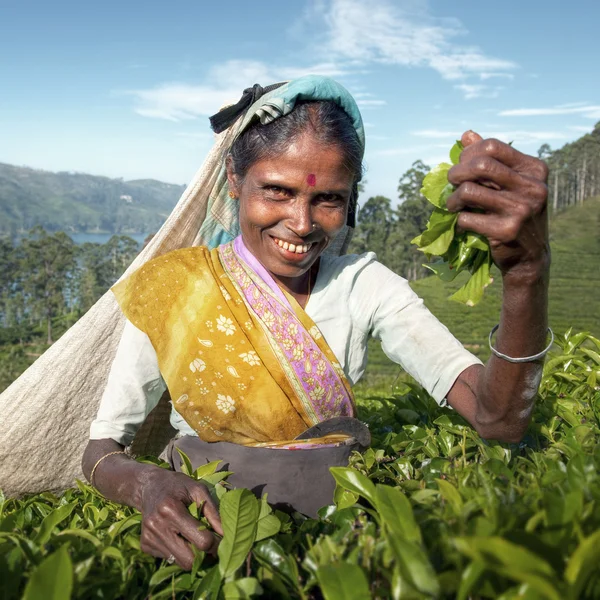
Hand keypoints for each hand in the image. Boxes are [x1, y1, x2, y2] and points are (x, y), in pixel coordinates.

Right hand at [138, 468, 222, 569]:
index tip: (222, 540)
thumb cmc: (177, 485)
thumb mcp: (198, 490)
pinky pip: (169, 558)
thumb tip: (226, 533)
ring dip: (192, 555)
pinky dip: (179, 551)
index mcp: (171, 510)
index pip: (200, 541)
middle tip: (211, 546)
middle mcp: (157, 527)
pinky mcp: (145, 545)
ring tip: (195, 539)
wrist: (148, 486)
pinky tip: (178, 536)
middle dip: (204, 556)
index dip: (216, 544)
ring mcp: (149, 538)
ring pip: (179, 562)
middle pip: (189, 560)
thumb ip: (213, 511)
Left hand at [446, 131, 549, 281]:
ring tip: (453, 206)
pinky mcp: (506, 231)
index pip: (493, 146)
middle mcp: (532, 187)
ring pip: (468, 191)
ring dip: (452, 200)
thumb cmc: (515, 214)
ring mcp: (521, 209)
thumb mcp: (510, 185)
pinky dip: (458, 220)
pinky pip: (466, 218)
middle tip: (451, 183)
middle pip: (480, 166)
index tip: (461, 166)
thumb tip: (467, 135)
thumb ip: (491, 160)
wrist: (529, 257)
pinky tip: (462, 224)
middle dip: (456, 173)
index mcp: (535, 169)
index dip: (468, 154)